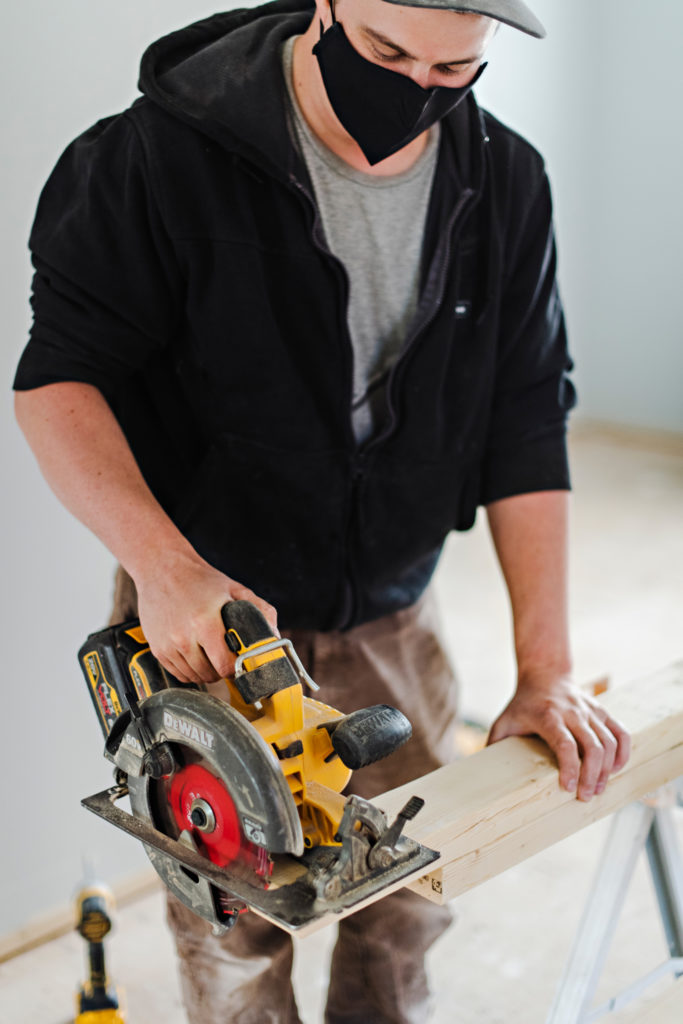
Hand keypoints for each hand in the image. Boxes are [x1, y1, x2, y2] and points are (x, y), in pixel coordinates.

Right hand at [134, 548, 277, 683]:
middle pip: (210, 675)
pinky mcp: (157, 650)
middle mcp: (183, 637)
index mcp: (204, 622)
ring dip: (206, 672)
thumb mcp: (234, 588)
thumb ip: (259, 609)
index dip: (236, 668)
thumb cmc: (199, 579)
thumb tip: (274, 635)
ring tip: (212, 655)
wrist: (161, 568)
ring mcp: (167, 645)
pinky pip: (179, 674)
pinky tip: (196, 655)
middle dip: (222, 670)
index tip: (240, 662)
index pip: (224, 666)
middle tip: (227, 657)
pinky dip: (190, 671)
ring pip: (194, 677)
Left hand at [487, 674, 630, 800]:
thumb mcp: (504, 720)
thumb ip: (494, 744)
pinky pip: (621, 733)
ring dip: (608, 769)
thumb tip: (480, 769)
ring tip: (598, 789)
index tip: (568, 788)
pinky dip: (623, 753)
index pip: (565, 744)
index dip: (570, 768)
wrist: (544, 674)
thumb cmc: (523, 703)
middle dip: (592, 776)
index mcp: (548, 716)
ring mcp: (590, 711)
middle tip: (585, 796)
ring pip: (609, 742)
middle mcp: (572, 713)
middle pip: (592, 746)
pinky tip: (616, 769)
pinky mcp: (602, 712)